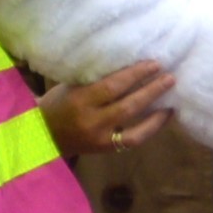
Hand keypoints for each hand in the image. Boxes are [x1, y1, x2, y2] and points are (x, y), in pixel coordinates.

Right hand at [43, 59, 176, 149]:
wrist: (43, 135)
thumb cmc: (57, 103)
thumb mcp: (71, 86)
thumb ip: (95, 79)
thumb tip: (129, 64)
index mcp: (80, 100)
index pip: (113, 86)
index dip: (135, 75)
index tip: (154, 64)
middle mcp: (91, 121)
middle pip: (128, 105)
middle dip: (151, 90)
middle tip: (169, 76)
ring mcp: (100, 138)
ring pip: (134, 125)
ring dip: (156, 110)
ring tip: (170, 95)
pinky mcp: (106, 148)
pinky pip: (133, 140)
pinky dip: (151, 128)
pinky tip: (164, 115)